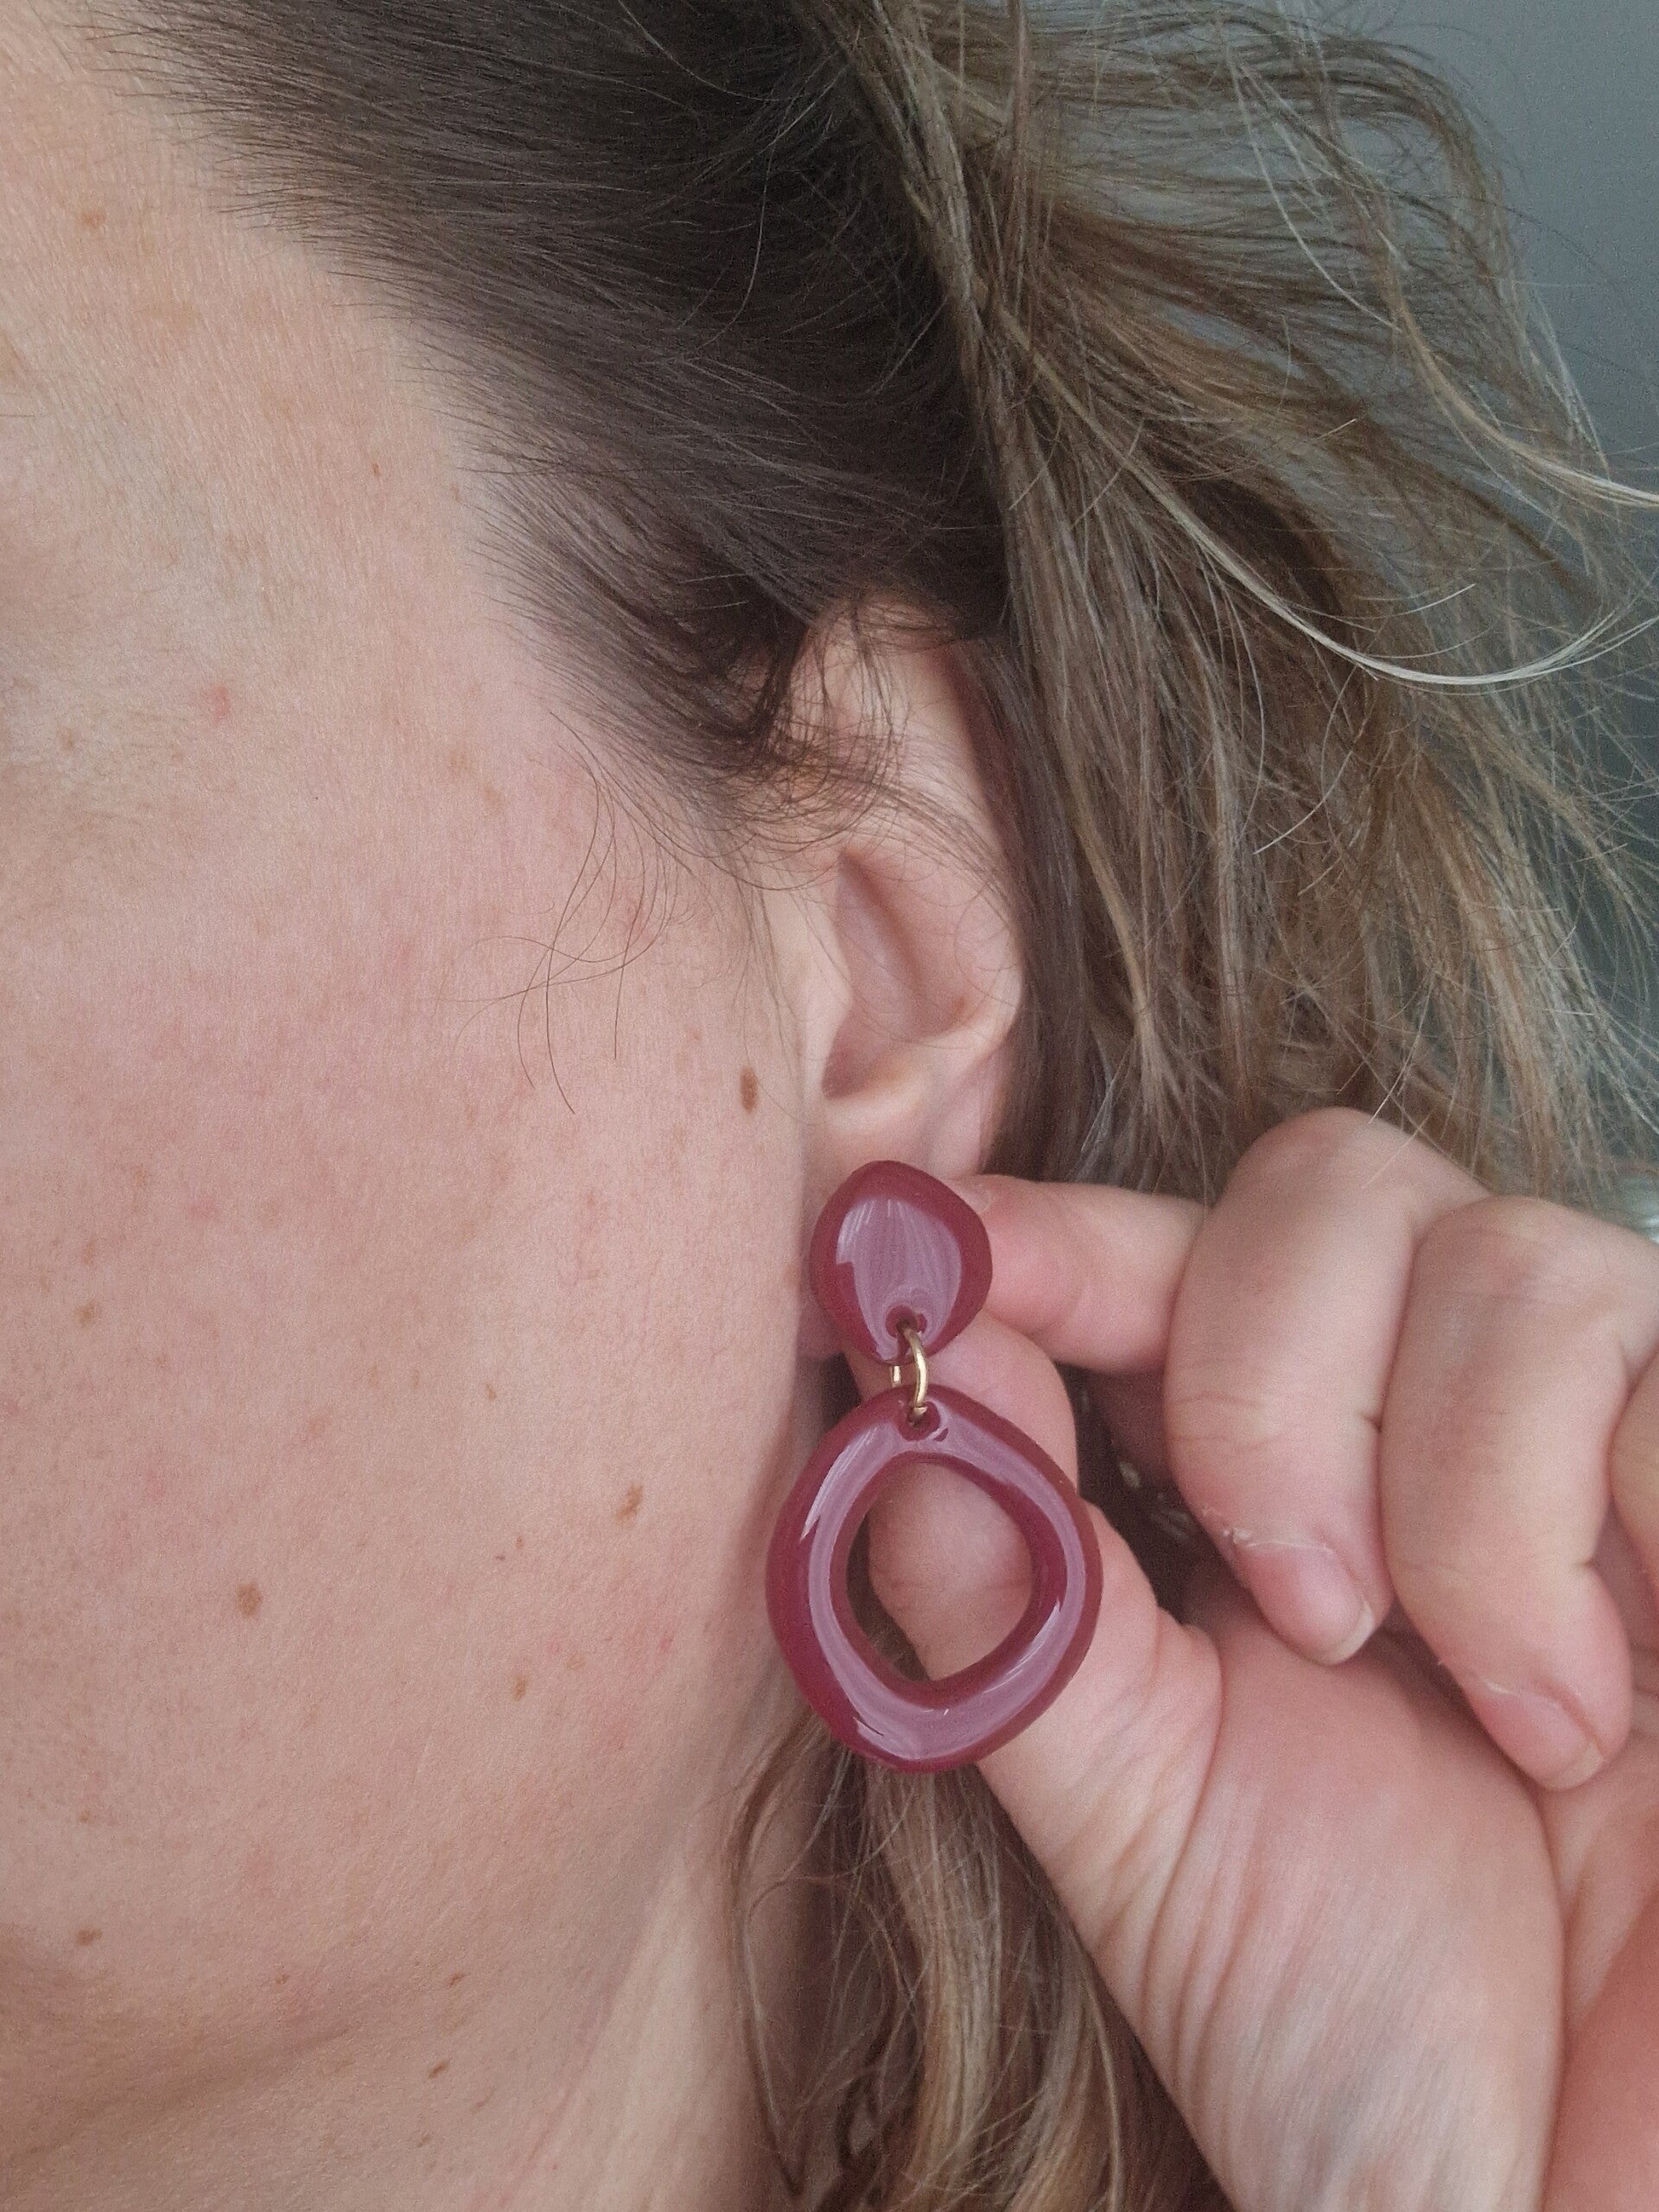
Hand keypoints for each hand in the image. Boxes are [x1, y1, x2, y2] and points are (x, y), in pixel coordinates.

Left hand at [852, 1110, 1658, 2211]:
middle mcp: (1430, 1417)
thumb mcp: (1136, 1807)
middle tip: (1294, 1609)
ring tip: (1476, 1702)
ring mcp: (1603, 1447)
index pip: (1164, 1249)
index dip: (1055, 1232)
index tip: (944, 1254)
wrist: (1551, 2180)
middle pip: (1336, 1182)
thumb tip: (902, 1402)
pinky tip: (1576, 1714)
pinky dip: (1568, 1529)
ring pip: (1509, 1257)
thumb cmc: (1354, 2009)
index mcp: (1261, 1470)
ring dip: (1448, 1489)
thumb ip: (1014, 1604)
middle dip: (1270, 1379)